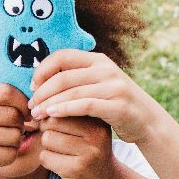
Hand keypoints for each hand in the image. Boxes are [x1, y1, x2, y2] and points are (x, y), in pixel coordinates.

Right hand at [0, 83, 30, 178]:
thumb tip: (32, 102)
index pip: (5, 91)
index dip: (22, 102)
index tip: (26, 114)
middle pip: (12, 114)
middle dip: (20, 125)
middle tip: (12, 133)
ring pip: (15, 134)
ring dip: (16, 142)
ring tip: (2, 145)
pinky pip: (10, 153)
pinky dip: (10, 156)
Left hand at [29, 49, 169, 145]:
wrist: (148, 122)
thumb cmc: (115, 105)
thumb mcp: (99, 85)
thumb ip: (78, 79)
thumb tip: (43, 78)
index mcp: (98, 60)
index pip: (62, 56)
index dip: (43, 69)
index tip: (32, 86)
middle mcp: (106, 69)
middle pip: (63, 76)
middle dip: (42, 91)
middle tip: (30, 106)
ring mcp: (114, 86)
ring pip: (71, 91)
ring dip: (49, 102)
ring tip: (36, 114)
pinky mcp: (118, 106)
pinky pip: (84, 105)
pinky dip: (65, 109)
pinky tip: (52, 115)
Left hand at [39, 115, 118, 178]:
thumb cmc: (88, 150)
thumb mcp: (86, 128)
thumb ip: (66, 115)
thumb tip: (35, 110)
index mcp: (98, 119)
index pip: (61, 107)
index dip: (51, 116)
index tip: (55, 126)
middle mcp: (97, 134)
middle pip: (52, 121)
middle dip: (47, 130)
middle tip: (57, 141)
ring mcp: (88, 153)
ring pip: (47, 138)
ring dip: (47, 147)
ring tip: (60, 152)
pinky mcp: (77, 170)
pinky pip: (45, 157)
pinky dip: (46, 160)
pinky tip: (60, 164)